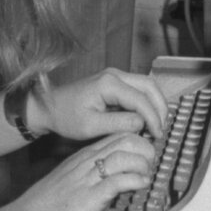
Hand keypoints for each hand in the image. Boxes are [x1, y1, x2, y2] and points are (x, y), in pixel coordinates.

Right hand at [9, 132, 157, 210]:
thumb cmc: (53, 201)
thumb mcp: (74, 177)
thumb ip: (94, 172)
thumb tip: (117, 173)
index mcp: (86, 154)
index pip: (118, 135)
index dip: (138, 140)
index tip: (146, 152)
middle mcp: (89, 161)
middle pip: (126, 140)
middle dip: (145, 148)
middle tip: (151, 162)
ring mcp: (90, 177)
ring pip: (125, 156)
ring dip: (142, 164)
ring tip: (147, 174)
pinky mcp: (92, 195)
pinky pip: (119, 180)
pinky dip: (136, 180)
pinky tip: (141, 184)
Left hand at [35, 70, 167, 142]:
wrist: (50, 106)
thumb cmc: (66, 117)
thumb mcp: (91, 126)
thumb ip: (118, 124)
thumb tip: (142, 123)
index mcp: (109, 84)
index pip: (141, 100)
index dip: (153, 119)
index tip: (157, 136)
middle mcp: (115, 75)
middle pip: (150, 86)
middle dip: (160, 108)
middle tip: (161, 130)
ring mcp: (115, 76)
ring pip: (146, 85)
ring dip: (155, 104)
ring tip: (157, 126)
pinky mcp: (114, 82)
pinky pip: (138, 89)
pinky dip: (146, 102)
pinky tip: (146, 119)